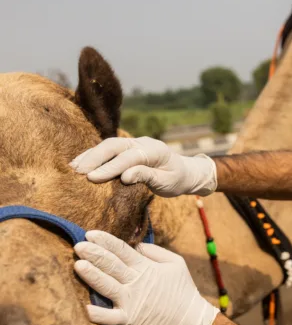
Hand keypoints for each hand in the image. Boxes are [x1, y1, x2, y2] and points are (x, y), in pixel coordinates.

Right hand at [69, 137, 216, 196]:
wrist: (184, 172)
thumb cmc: (176, 180)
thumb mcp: (166, 182)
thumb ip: (147, 177)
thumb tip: (125, 176)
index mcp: (155, 150)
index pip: (129, 157)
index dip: (111, 167)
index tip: (93, 178)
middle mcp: (143, 142)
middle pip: (115, 145)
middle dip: (95, 157)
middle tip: (78, 171)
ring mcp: (134, 143)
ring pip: (109, 145)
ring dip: (90, 155)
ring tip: (73, 168)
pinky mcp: (128, 148)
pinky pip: (109, 149)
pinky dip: (94, 155)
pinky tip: (79, 163)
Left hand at [73, 230, 218, 324]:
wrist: (190, 321)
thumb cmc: (183, 290)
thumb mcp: (176, 263)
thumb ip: (155, 252)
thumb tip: (135, 245)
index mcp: (146, 267)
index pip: (122, 250)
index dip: (105, 240)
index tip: (90, 233)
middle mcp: (136, 283)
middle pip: (111, 265)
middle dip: (94, 254)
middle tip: (78, 245)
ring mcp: (131, 302)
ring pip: (107, 286)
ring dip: (92, 275)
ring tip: (78, 265)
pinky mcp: (130, 320)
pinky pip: (111, 317)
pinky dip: (98, 314)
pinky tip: (85, 307)